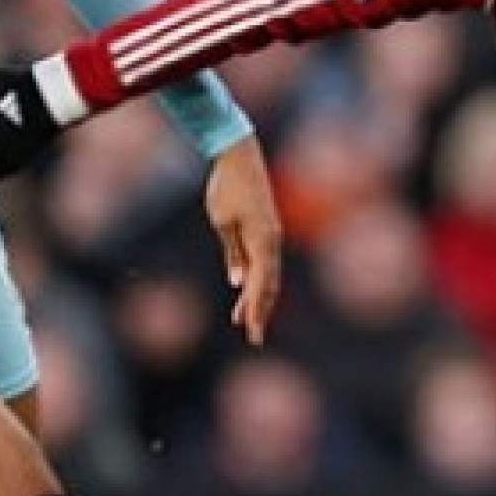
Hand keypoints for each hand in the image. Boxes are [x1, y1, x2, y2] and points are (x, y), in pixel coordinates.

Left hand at [204, 134, 283, 345]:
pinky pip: (264, 261)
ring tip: (243, 321)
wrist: (239, 157)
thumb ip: (233, 253)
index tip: (252, 332)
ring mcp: (271, 235)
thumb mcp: (223, 222)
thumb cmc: (228, 188)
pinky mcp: (265, 230)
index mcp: (263, 241)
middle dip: (261, 311)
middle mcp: (272, 241)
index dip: (257, 310)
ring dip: (258, 297)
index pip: (262, 284)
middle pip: (269, 284)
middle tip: (253, 338)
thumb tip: (239, 282)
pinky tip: (245, 290)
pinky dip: (257, 279)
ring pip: (268, 274)